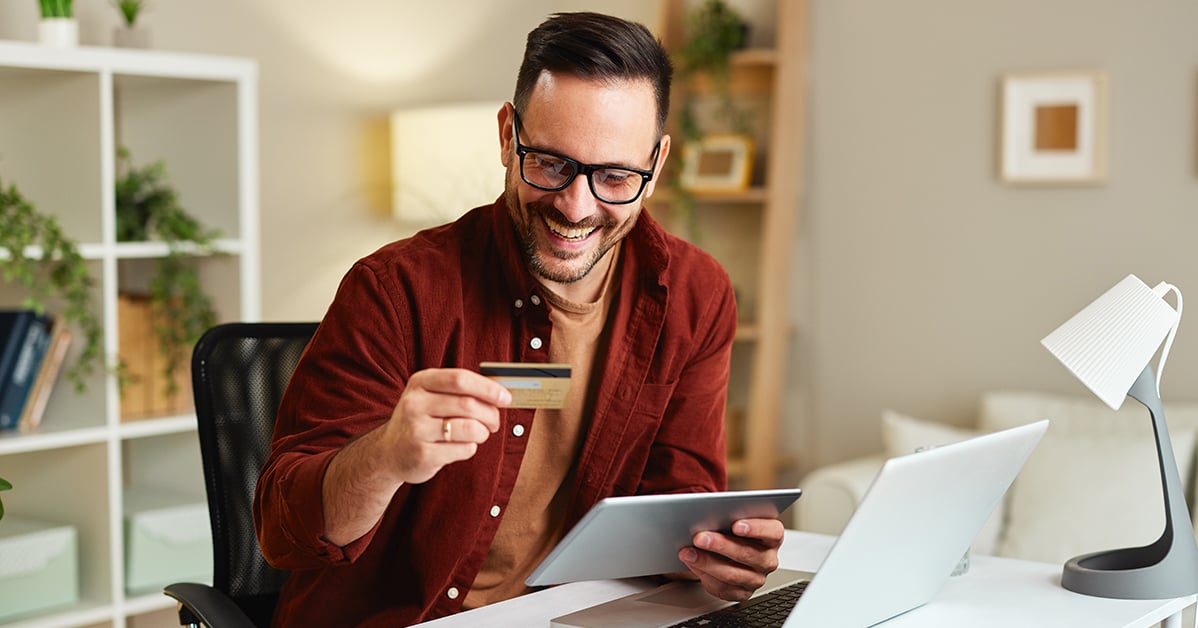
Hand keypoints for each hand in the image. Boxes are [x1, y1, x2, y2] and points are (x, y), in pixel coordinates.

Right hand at [321, 368, 510, 545]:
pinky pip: (463, 449)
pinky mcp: (422, 455)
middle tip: (495, 422)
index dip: (488, 388)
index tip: (506, 397)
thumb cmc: (421, 420)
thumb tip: (501, 393)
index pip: (460, 379)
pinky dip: (471, 448)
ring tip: (479, 434)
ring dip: (483, 433)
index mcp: (420, 382)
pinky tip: (460, 447)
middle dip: (491, 414)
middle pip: (468, 404)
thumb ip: (461, 391)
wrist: (389, 453)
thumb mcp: (431, 396)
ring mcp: (416, 430)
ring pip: (469, 428)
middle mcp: (414, 403)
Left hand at [677, 518, 784, 600]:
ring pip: (732, 574)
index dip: (756, 528)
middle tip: (699, 537)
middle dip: (720, 545)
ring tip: (689, 552)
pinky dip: (704, 575)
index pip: (772, 532)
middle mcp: (768, 559)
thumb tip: (711, 507)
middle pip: (748, 553)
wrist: (726, 549)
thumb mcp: (733, 515)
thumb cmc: (731, 528)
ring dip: (707, 562)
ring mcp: (756, 578)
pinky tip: (693, 564)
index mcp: (773, 536)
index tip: (736, 525)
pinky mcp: (742, 592)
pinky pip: (723, 588)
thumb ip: (728, 510)